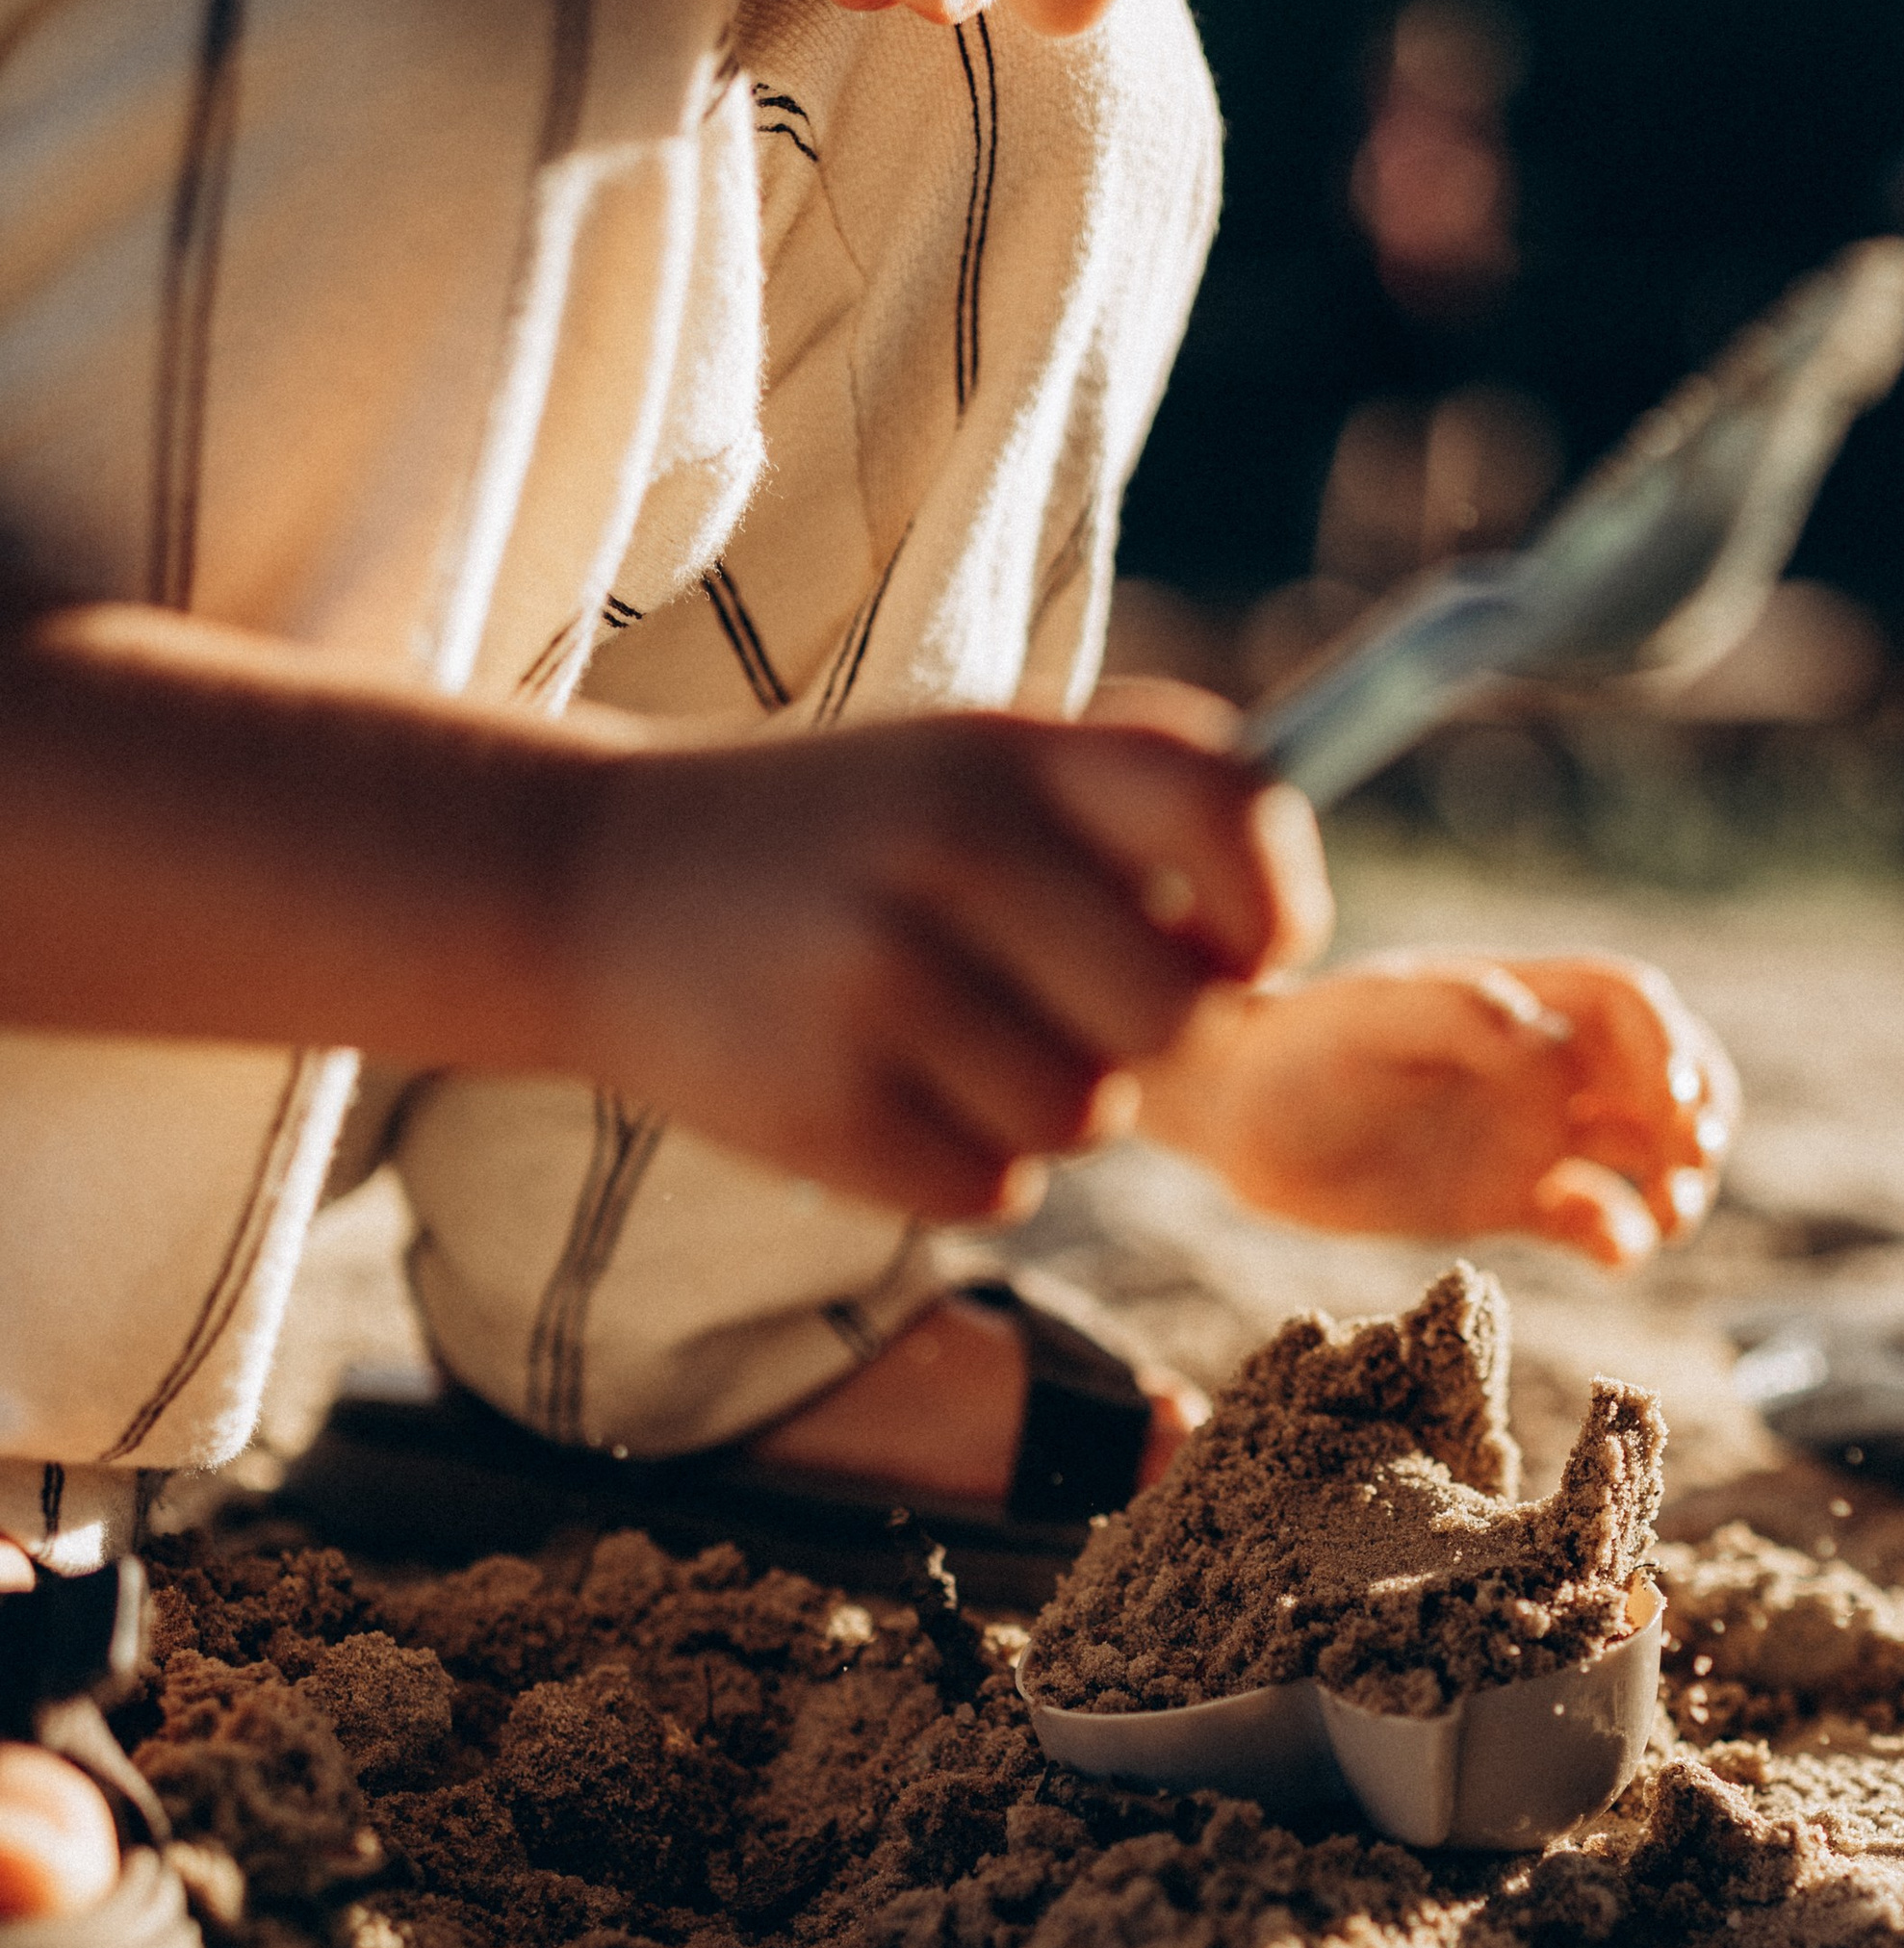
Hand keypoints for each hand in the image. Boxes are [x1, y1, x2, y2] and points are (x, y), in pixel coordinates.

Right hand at [569, 709, 1331, 1219]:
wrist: (588, 884)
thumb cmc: (831, 839)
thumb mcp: (967, 762)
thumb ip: (1124, 811)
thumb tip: (1266, 944)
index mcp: (1008, 755)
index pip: (1234, 814)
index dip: (1272, 907)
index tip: (1246, 949)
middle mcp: (950, 853)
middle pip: (1173, 1018)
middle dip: (1129, 1039)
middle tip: (1037, 1007)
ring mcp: (878, 983)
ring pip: (1082, 1119)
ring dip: (1034, 1110)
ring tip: (930, 1041)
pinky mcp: (822, 1107)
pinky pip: (989, 1193)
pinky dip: (952, 1170)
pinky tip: (869, 1092)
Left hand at [1141, 949, 1736, 1267]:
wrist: (1235, 1117)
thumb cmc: (1296, 1051)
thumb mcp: (1365, 1020)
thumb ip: (1451, 1014)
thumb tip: (1537, 1034)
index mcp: (1518, 1002)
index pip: (1627, 1004)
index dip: (1667, 1045)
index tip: (1670, 1102)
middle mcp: (1538, 1064)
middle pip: (1660, 1073)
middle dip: (1699, 1110)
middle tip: (1693, 1162)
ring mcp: (1528, 1132)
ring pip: (1639, 1149)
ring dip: (1674, 1178)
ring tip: (1667, 1215)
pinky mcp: (1507, 1199)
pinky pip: (1591, 1218)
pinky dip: (1619, 1237)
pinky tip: (1610, 1252)